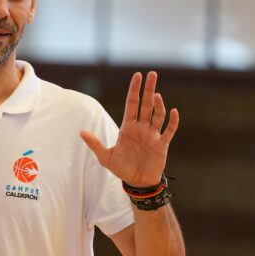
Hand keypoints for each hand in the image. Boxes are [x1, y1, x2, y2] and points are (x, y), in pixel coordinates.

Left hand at [80, 71, 178, 186]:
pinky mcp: (162, 144)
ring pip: (158, 114)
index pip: (131, 103)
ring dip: (158, 104)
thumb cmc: (121, 168)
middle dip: (148, 89)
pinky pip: (169, 130)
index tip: (137, 75)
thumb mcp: (105, 156)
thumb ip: (95, 144)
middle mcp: (141, 127)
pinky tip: (174, 111)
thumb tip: (80, 132)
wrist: (137, 182)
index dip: (134, 90)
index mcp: (128, 127)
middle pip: (146, 104)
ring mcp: (153, 135)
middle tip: (152, 73)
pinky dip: (172, 121)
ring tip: (157, 95)